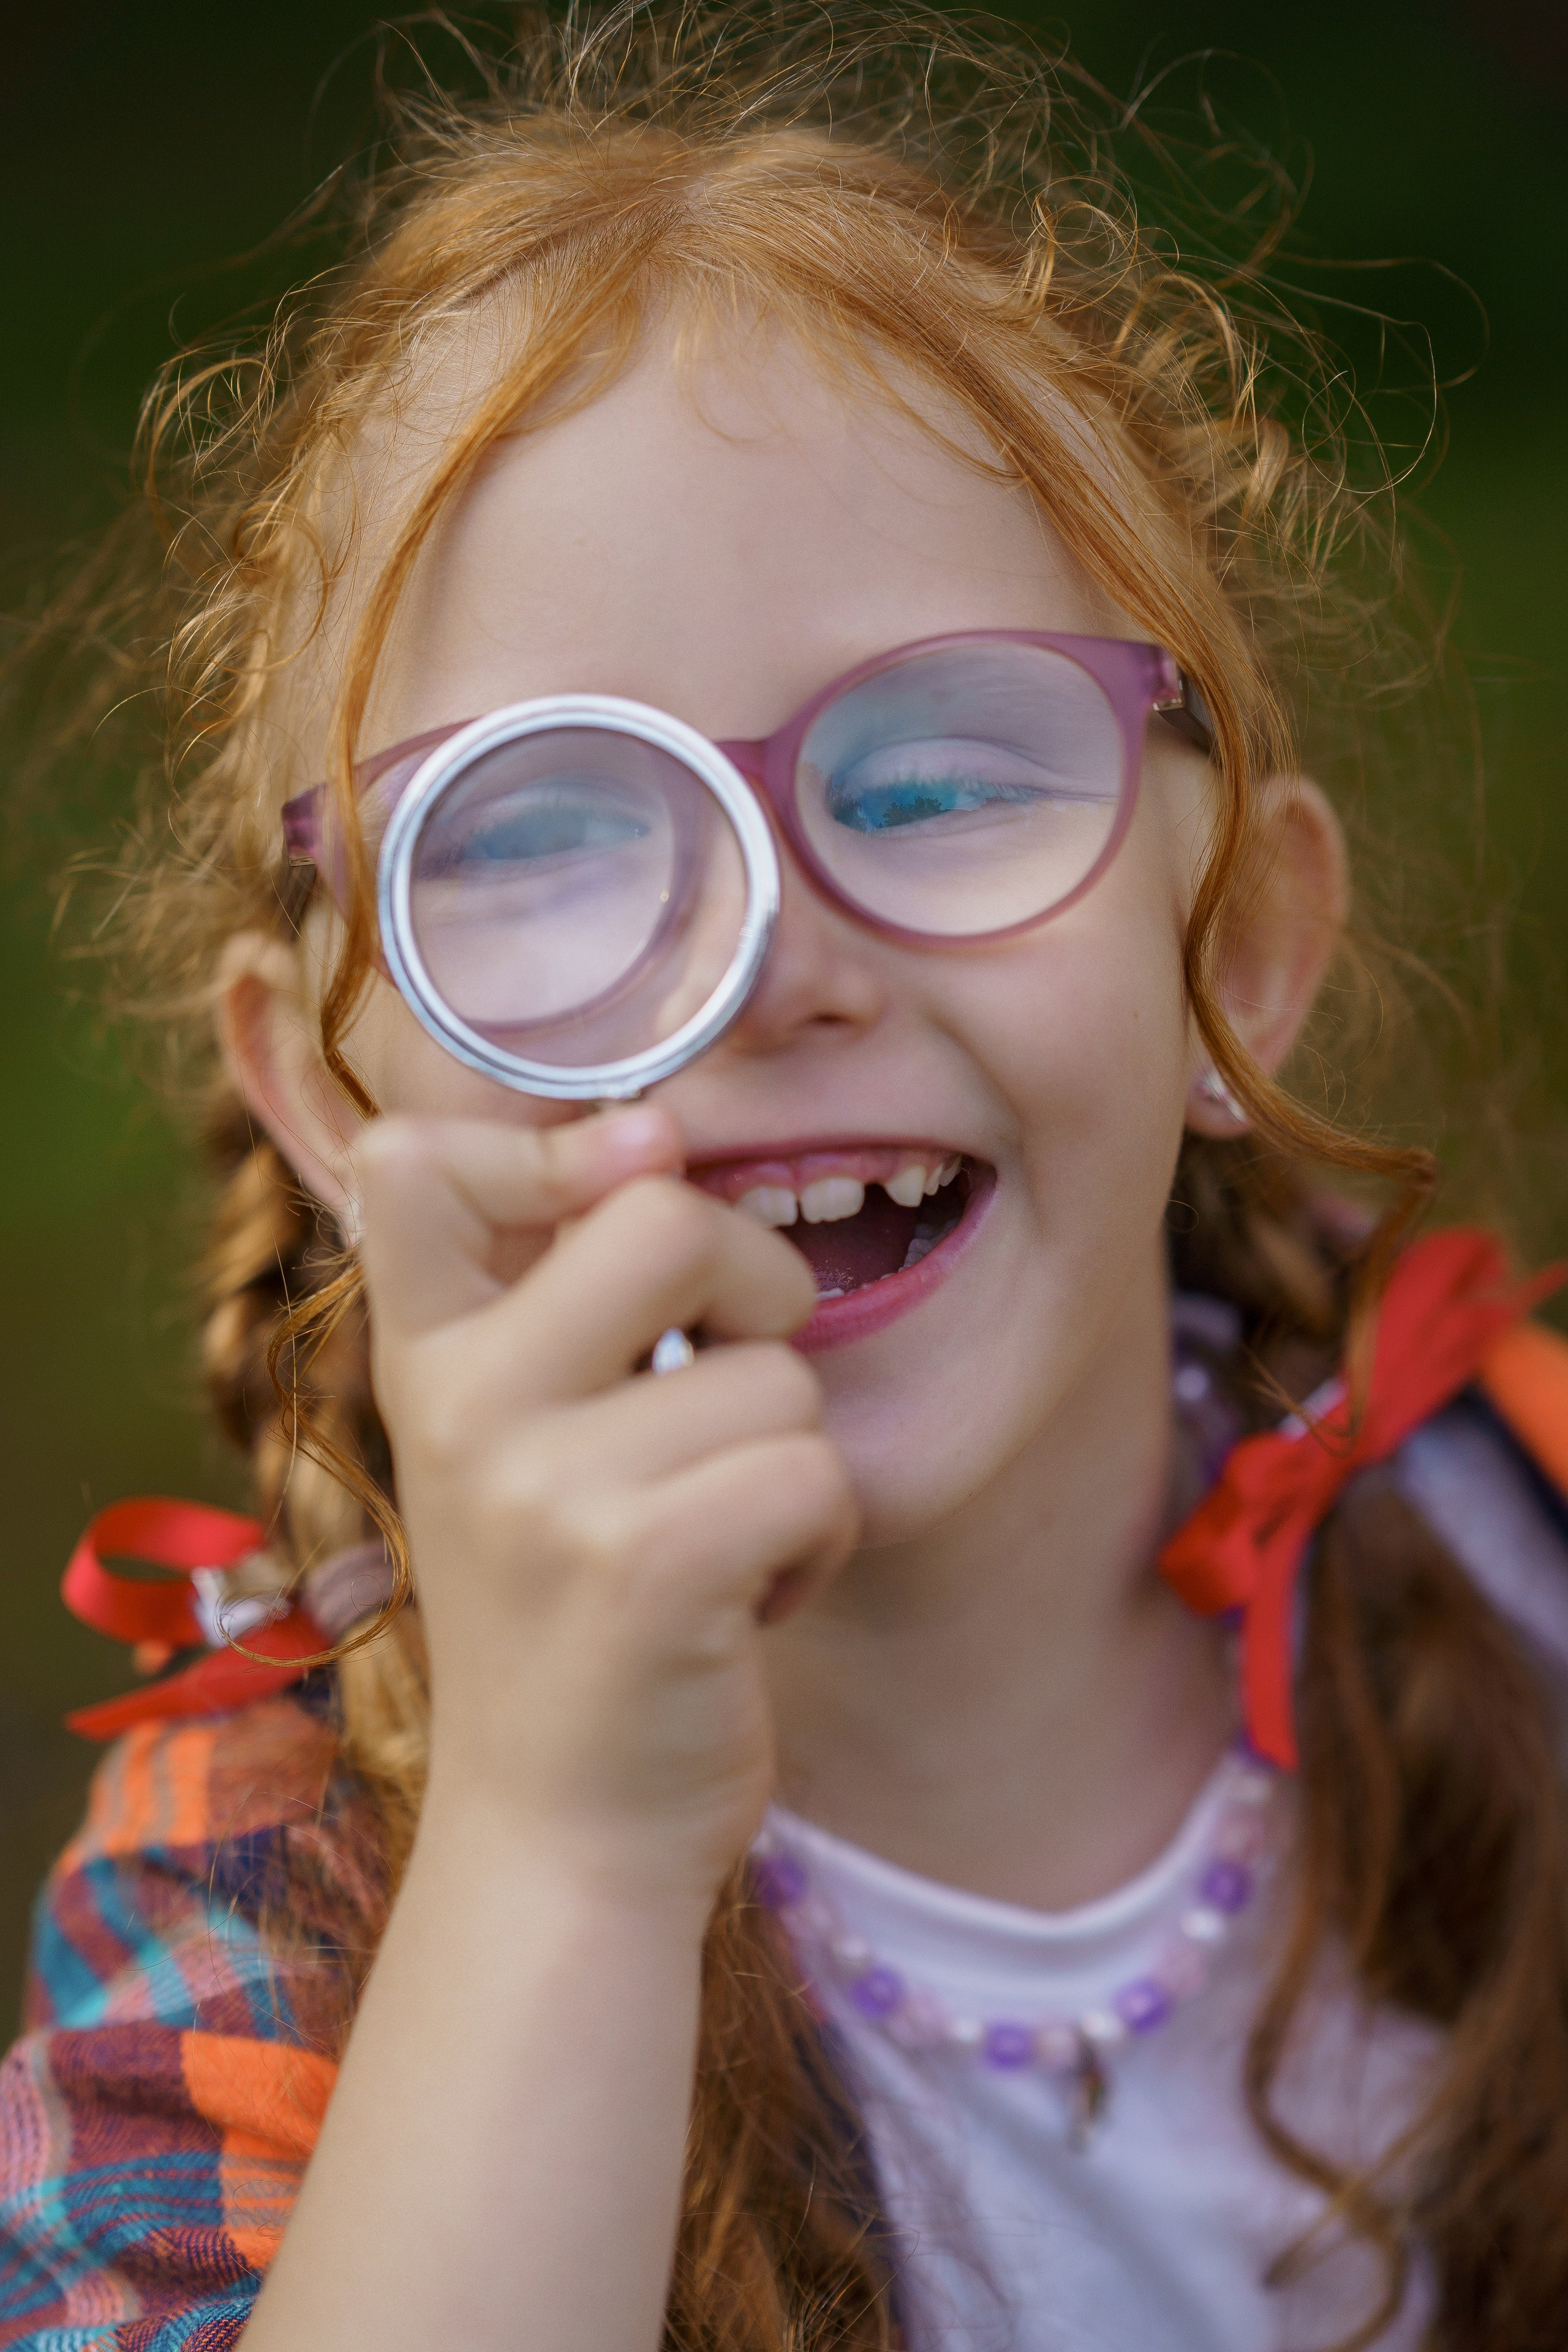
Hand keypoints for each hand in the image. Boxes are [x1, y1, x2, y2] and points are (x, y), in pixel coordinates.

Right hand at [354, 1108, 858, 1913]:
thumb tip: (653, 1137)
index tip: (617, 1195)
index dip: (546, 1145)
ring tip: (716, 1540)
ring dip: (788, 1457)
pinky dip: (818, 1539)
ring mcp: (549, 1490)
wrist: (560, 1837)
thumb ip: (557, 1299)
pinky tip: (751, 1598)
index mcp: (424, 1363)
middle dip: (753, 1285)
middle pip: (665, 1217)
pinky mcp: (650, 1567)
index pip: (413, 1160)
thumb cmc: (570, 1617)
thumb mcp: (510, 1446)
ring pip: (776, 1371)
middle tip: (726, 1379)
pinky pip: (815, 1472)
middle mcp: (464, 1410)